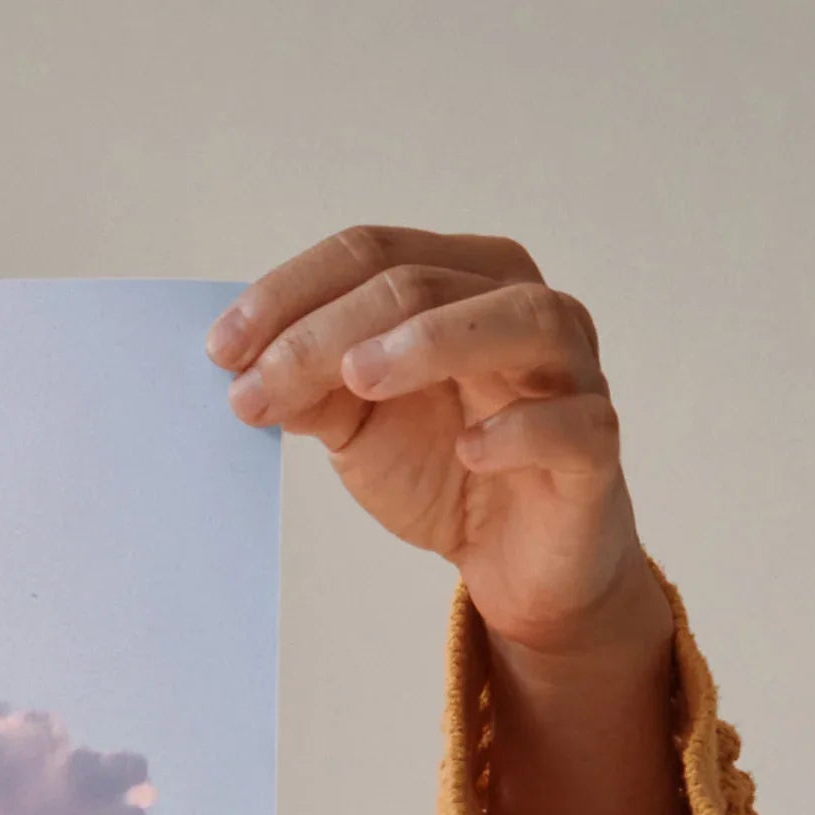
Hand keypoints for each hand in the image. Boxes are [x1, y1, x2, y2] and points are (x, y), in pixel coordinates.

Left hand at [214, 225, 695, 814]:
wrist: (515, 560)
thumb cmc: (443, 467)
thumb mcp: (358, 425)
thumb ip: (311, 388)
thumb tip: (243, 367)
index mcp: (462, 281)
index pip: (372, 253)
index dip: (291, 293)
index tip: (220, 350)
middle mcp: (522, 307)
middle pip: (424, 283)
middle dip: (328, 331)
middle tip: (257, 384)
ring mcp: (570, 372)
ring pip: (517, 320)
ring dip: (431, 342)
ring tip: (358, 378)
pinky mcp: (594, 447)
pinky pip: (571, 423)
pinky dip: (520, 429)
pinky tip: (470, 448)